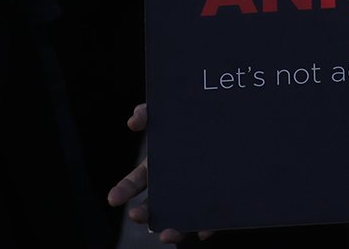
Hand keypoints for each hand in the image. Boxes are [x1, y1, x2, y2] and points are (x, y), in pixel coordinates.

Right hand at [107, 104, 214, 242]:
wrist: (236, 124)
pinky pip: (210, 217)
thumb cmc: (195, 121)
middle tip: (136, 215)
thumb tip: (134, 119)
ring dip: (171, 229)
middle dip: (143, 212)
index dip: (123, 190)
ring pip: (178, 218)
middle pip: (153, 205)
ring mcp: (194, 193)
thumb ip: (152, 113)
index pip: (135, 183)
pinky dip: (206, 226)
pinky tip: (203, 231)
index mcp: (158, 167)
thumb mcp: (173, 114)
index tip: (113, 198)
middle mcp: (172, 184)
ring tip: (167, 234)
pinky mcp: (217, 199)